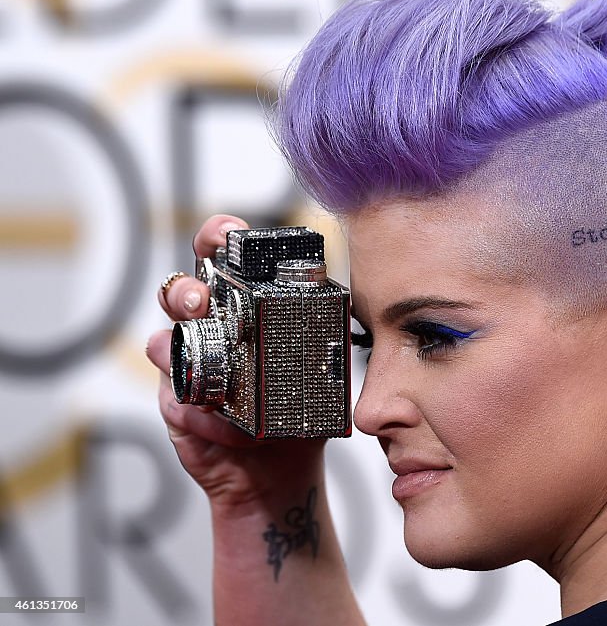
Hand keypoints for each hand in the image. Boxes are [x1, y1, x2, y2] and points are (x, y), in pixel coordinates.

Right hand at [146, 214, 325, 512]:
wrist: (280, 469)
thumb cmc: (299, 409)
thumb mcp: (321, 366)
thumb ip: (324, 332)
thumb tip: (344, 303)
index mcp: (242, 306)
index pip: (222, 258)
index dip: (217, 237)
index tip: (228, 232)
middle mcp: (209, 328)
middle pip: (182, 291)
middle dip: (187, 289)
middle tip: (203, 299)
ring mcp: (187, 366)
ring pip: (165, 339)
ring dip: (180, 343)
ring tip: (209, 359)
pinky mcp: (176, 405)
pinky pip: (174, 398)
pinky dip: (199, 409)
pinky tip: (224, 422)